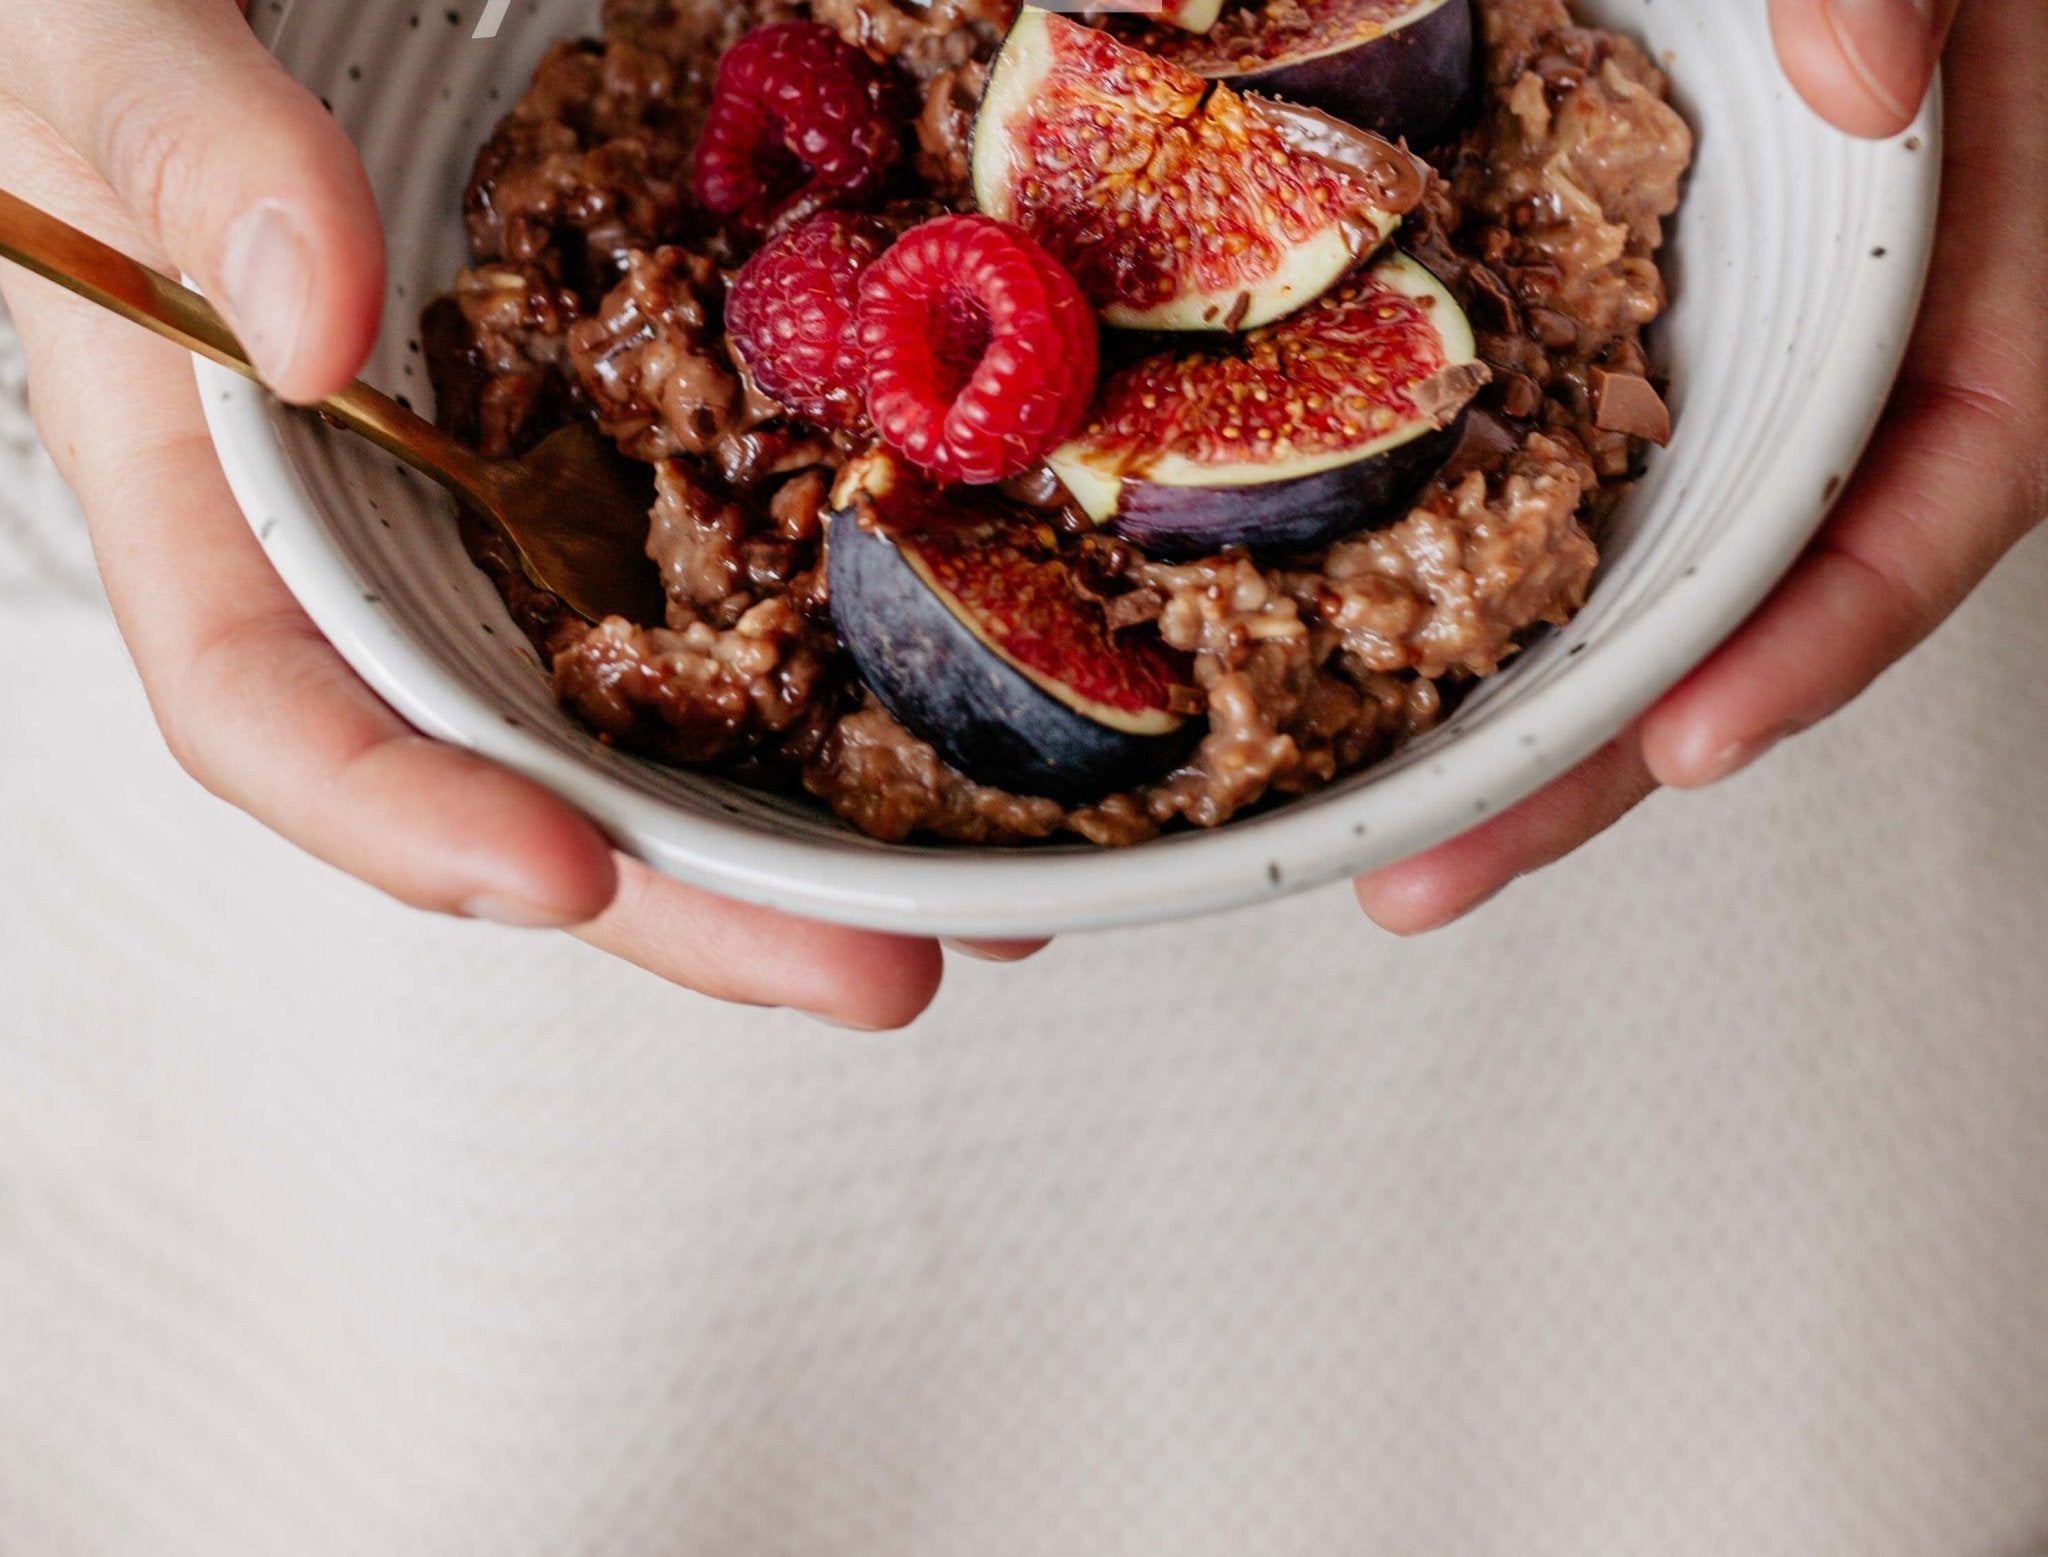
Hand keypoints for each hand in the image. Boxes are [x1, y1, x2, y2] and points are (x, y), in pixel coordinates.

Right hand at [0, 0, 1031, 1027]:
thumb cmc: (113, 8)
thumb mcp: (100, 46)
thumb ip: (181, 158)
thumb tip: (312, 327)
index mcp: (214, 481)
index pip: (276, 709)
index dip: (409, 819)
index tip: (562, 876)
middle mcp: (381, 524)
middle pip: (522, 771)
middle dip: (695, 896)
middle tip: (882, 970)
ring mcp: (511, 492)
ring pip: (645, 706)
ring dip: (808, 822)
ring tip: (976, 894)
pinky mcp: (616, 430)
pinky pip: (724, 566)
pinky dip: (836, 652)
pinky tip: (960, 692)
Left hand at [1358, 0, 2047, 932]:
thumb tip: (1865, 91)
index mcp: (1967, 258)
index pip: (1949, 478)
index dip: (1831, 633)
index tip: (1695, 742)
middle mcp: (1827, 339)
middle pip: (1736, 592)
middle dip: (1595, 752)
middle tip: (1436, 871)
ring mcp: (1699, 348)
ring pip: (1622, 560)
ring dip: (1504, 704)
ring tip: (1372, 822)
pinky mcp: (1584, 327)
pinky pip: (1530, 467)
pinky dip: (1452, 560)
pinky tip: (1345, 639)